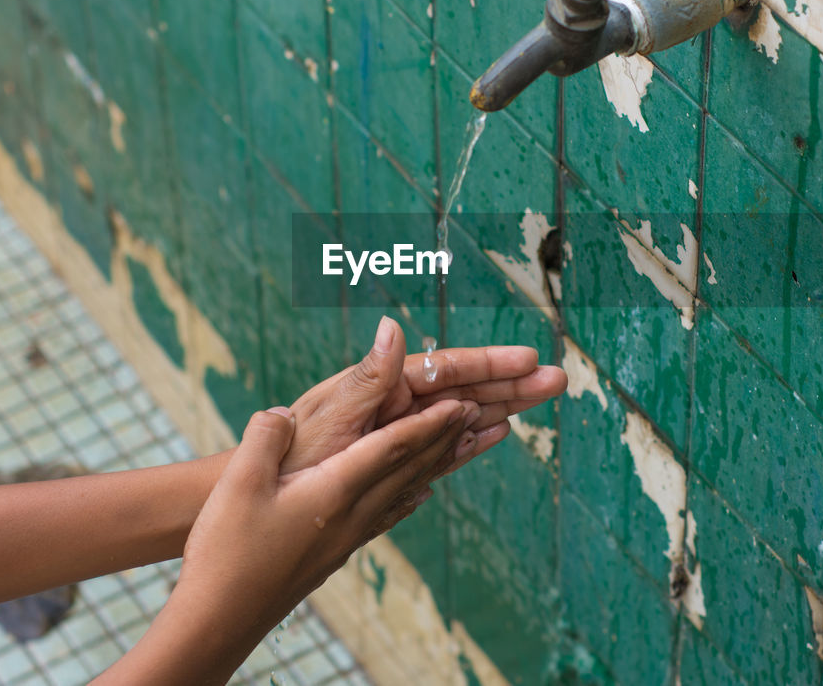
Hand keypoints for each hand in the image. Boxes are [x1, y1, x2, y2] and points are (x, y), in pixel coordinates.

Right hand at [97, 399, 472, 684]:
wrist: (218, 621)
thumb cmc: (224, 553)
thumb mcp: (238, 483)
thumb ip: (266, 437)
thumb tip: (283, 412)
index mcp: (332, 492)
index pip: (392, 449)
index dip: (428, 423)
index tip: (461, 402)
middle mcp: (350, 515)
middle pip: (409, 469)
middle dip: (444, 437)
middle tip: (477, 412)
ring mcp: (345, 538)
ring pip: (403, 492)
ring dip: (435, 463)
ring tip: (463, 444)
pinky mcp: (333, 554)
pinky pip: (386, 515)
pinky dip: (409, 496)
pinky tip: (418, 496)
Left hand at [283, 316, 566, 475]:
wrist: (264, 497)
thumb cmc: (288, 457)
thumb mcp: (327, 417)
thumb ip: (366, 378)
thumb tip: (393, 326)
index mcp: (380, 386)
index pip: (445, 370)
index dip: (488, 365)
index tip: (528, 360)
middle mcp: (394, 406)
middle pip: (463, 390)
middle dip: (510, 385)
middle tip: (558, 381)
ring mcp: (397, 433)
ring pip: (460, 417)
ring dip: (500, 409)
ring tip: (539, 403)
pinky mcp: (395, 461)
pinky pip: (442, 449)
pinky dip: (471, 442)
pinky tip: (497, 434)